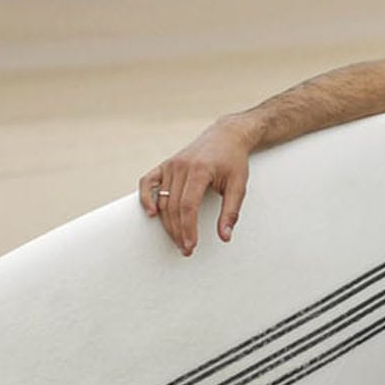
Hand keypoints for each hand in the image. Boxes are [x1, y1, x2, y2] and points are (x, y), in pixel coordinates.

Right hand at [139, 116, 253, 255]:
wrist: (226, 136)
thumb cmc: (233, 161)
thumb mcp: (239, 185)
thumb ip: (231, 211)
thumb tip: (225, 236)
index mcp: (200, 170)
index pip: (188, 206)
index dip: (188, 228)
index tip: (191, 245)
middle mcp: (181, 166)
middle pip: (173, 206)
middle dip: (178, 231)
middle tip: (186, 249)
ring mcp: (171, 164)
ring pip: (161, 200)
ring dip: (166, 223)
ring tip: (177, 240)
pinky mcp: (165, 164)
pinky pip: (148, 182)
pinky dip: (145, 197)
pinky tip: (151, 214)